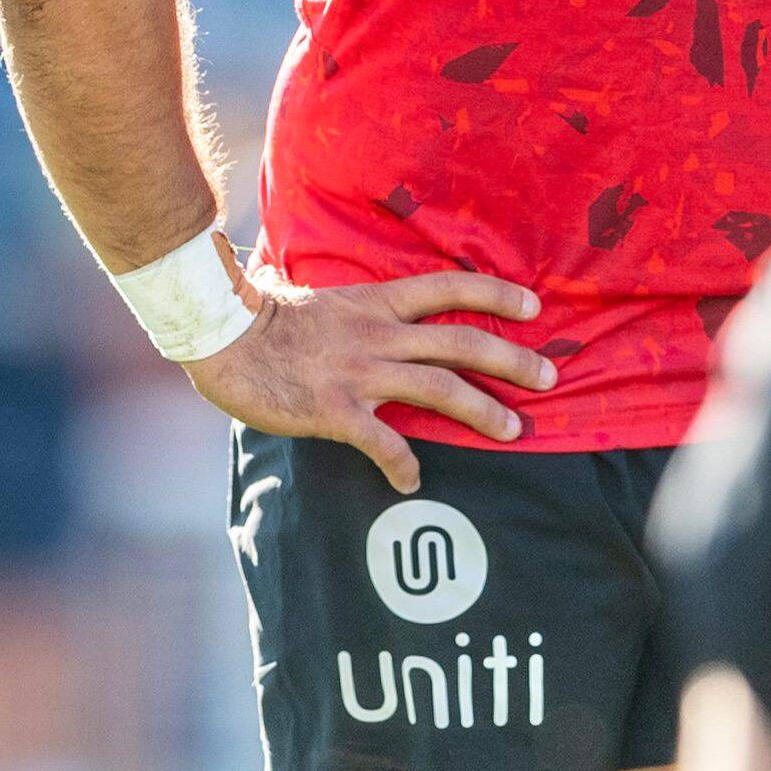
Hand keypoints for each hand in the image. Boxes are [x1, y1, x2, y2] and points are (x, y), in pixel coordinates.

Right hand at [187, 266, 550, 489]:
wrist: (221, 337)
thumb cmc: (266, 319)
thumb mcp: (327, 299)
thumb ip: (363, 309)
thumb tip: (389, 313)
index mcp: (376, 302)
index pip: (449, 288)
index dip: (495, 295)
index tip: (533, 308)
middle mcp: (377, 334)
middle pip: (461, 342)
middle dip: (512, 360)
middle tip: (548, 377)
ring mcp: (359, 372)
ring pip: (440, 388)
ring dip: (483, 411)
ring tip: (514, 430)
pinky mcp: (336, 410)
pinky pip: (384, 442)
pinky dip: (404, 464)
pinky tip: (413, 483)